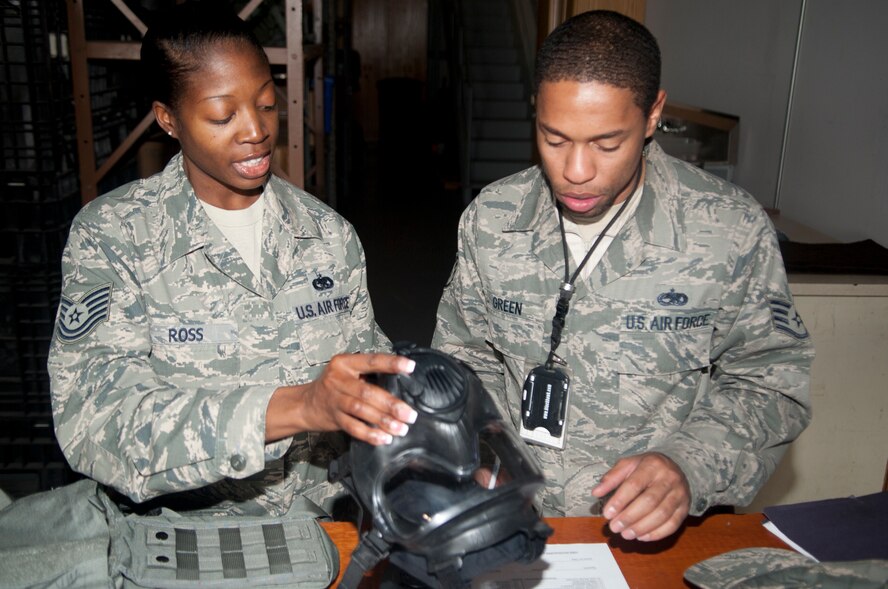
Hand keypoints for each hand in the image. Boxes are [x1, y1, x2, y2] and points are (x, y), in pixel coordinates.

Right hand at [266, 353, 417, 445]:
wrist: (304, 404)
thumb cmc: (334, 386)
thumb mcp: (348, 372)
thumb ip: (369, 375)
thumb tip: (402, 384)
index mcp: (345, 363)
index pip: (371, 361)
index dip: (391, 363)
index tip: (410, 367)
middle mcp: (338, 379)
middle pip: (368, 392)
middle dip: (391, 404)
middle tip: (410, 414)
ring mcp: (334, 399)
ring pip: (362, 410)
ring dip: (384, 421)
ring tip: (401, 428)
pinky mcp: (333, 418)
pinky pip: (353, 428)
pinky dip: (370, 434)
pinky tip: (383, 438)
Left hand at [591, 452, 690, 541]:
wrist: (675, 467)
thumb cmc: (646, 467)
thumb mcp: (628, 465)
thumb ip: (612, 478)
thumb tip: (596, 492)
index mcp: (652, 465)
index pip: (634, 484)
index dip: (620, 501)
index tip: (607, 514)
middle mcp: (669, 478)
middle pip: (649, 501)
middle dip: (629, 517)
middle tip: (614, 527)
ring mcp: (680, 494)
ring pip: (662, 515)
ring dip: (642, 528)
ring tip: (625, 534)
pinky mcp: (685, 508)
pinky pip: (673, 524)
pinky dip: (657, 533)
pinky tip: (642, 537)